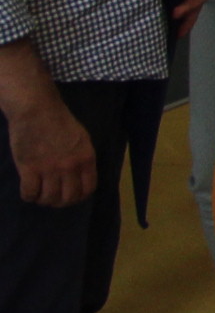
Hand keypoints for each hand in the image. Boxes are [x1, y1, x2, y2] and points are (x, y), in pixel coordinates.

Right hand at [5, 87, 94, 207]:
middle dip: (60, 202)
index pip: (88, 189)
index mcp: (86, 158)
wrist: (37, 109)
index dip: (78, 197)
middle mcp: (70, 166)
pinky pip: (30, 193)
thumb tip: (79, 177)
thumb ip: (81, 158)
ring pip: (49, 198)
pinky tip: (28, 190)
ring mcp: (50, 168)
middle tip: (52, 197)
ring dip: (43, 200)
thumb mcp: (81, 138)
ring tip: (39, 194)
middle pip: (68, 198)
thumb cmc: (58, 121)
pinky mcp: (29, 168)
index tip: (69, 196)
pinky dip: (29, 196)